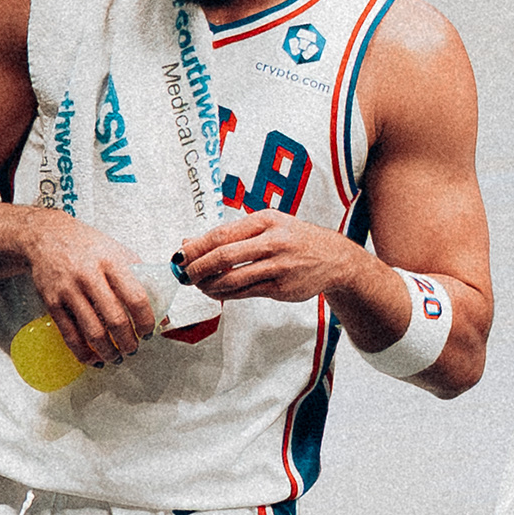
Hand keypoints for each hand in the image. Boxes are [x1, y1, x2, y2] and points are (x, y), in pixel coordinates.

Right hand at [24, 212, 158, 365]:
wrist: (46, 236)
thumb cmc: (86, 245)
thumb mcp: (118, 252)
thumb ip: (141, 279)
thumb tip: (162, 312)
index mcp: (111, 262)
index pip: (136, 297)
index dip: (145, 321)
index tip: (148, 331)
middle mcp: (89, 276)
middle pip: (115, 319)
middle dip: (128, 342)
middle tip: (134, 348)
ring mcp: (69, 290)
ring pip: (93, 332)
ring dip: (109, 351)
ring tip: (117, 356)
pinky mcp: (52, 302)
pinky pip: (69, 335)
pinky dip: (84, 352)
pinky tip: (94, 357)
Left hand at [178, 210, 352, 303]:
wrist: (334, 258)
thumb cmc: (294, 238)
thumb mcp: (266, 225)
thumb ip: (230, 233)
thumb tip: (189, 242)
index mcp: (265, 220)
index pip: (221, 234)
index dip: (196, 247)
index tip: (179, 255)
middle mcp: (272, 242)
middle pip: (224, 256)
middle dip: (198, 267)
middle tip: (184, 274)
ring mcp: (278, 267)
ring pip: (233, 279)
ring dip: (209, 284)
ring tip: (198, 285)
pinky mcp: (281, 288)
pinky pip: (245, 293)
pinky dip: (226, 294)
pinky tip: (216, 292)